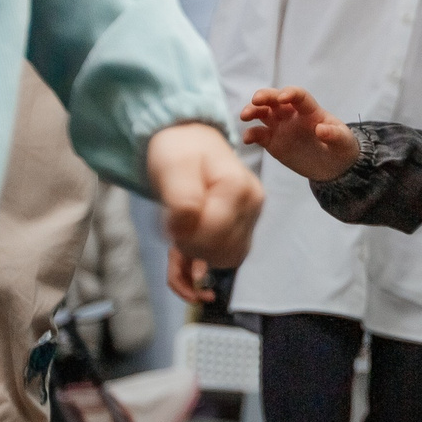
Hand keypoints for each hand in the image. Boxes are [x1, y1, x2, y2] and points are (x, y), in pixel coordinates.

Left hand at [147, 123, 260, 301]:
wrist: (188, 140)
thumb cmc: (180, 151)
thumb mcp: (173, 167)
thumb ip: (181, 200)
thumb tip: (184, 233)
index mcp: (239, 188)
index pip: (216, 233)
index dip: (187, 237)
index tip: (169, 225)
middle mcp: (252, 205)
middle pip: (226, 252)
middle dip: (193, 250)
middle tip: (173, 230)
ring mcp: (249, 218)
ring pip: (229, 260)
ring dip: (197, 261)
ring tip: (177, 241)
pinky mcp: (241, 228)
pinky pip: (226, 260)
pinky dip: (201, 272)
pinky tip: (188, 281)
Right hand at [240, 86, 360, 182]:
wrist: (333, 166)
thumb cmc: (340, 147)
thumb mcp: (343, 142)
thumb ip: (334, 135)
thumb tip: (321, 129)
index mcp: (310, 110)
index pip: (299, 96)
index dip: (290, 94)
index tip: (283, 98)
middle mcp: (292, 114)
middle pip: (275, 99)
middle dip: (265, 96)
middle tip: (256, 100)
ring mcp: (280, 126)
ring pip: (262, 113)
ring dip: (252, 111)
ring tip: (245, 116)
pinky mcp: (272, 141)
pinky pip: (258, 134)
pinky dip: (251, 134)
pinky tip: (247, 139)